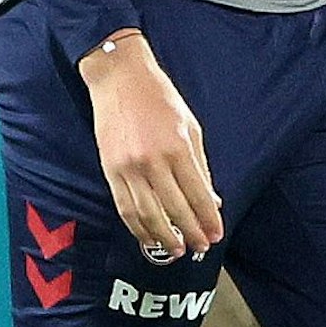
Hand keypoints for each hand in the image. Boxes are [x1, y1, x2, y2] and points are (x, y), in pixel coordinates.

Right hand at [79, 32, 222, 261]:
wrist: (118, 76)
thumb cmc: (158, 97)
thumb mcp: (190, 126)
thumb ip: (200, 166)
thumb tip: (211, 200)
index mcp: (177, 148)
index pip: (199, 196)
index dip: (209, 220)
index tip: (216, 235)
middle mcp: (152, 161)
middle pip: (176, 210)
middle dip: (191, 233)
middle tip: (201, 246)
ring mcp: (128, 167)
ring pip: (148, 215)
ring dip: (164, 238)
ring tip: (177, 250)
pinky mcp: (110, 168)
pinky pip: (124, 206)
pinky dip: (137, 226)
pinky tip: (148, 236)